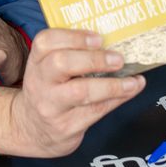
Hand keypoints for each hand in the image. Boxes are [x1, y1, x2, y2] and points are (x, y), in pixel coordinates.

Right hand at [0, 29, 145, 156]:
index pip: (46, 41)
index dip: (74, 37)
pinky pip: (95, 111)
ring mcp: (51, 106)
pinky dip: (117, 99)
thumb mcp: (48, 70)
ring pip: (80, 92)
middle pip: (61, 63)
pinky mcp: (65, 126)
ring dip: (112, 85)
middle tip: (118, 59)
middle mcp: (39, 82)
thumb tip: (114, 43)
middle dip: (94, 59)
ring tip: (131, 81)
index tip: (98, 38)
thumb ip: (70, 54)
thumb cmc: (49, 91)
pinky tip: (130, 91)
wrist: (33, 129)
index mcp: (36, 61)